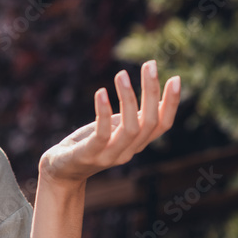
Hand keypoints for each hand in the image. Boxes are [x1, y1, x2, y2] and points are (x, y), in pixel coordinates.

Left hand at [38, 60, 180, 185]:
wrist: (62, 172)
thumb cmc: (89, 143)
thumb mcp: (115, 128)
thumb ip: (134, 117)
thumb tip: (156, 94)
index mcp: (136, 144)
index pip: (162, 125)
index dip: (171, 104)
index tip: (176, 78)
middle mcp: (127, 152)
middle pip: (148, 123)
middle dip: (151, 92)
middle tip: (150, 65)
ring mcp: (109, 156)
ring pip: (130, 129)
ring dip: (128, 99)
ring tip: (122, 74)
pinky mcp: (89, 155)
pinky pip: (102, 135)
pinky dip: (103, 112)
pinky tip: (101, 92)